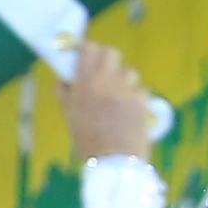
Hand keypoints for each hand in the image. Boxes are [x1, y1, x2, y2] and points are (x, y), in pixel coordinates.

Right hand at [58, 41, 164, 165]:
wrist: (114, 160)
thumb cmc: (87, 140)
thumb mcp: (69, 116)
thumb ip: (65, 93)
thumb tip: (65, 79)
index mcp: (85, 82)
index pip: (88, 48)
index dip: (88, 50)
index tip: (86, 58)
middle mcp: (107, 80)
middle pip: (111, 52)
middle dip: (107, 60)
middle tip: (104, 74)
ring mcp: (127, 88)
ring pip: (128, 71)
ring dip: (123, 80)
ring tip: (119, 96)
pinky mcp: (143, 99)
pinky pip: (140, 89)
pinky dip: (135, 96)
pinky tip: (130, 110)